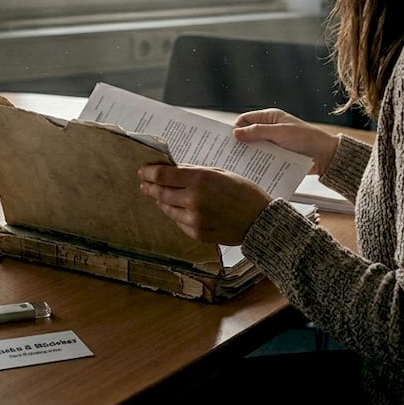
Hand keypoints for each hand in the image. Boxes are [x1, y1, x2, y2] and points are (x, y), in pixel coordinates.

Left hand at [138, 164, 271, 245]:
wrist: (260, 220)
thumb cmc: (244, 192)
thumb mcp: (219, 173)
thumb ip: (194, 172)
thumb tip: (172, 170)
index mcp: (199, 179)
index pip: (162, 175)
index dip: (148, 172)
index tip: (143, 171)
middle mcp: (193, 199)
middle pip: (160, 192)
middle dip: (150, 187)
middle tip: (145, 183)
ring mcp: (194, 219)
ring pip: (167, 208)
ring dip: (162, 201)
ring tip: (161, 196)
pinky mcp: (197, 234)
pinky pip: (178, 222)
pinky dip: (176, 214)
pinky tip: (179, 209)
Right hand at [232, 108, 338, 173]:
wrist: (326, 157)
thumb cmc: (306, 139)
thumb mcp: (281, 133)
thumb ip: (258, 132)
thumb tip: (235, 133)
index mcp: (270, 118)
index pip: (245, 119)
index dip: (235, 128)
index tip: (224, 140)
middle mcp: (270, 129)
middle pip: (247, 134)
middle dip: (238, 143)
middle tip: (226, 154)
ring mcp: (273, 143)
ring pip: (254, 148)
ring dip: (247, 155)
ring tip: (234, 165)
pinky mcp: (277, 156)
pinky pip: (262, 159)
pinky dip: (256, 163)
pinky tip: (249, 171)